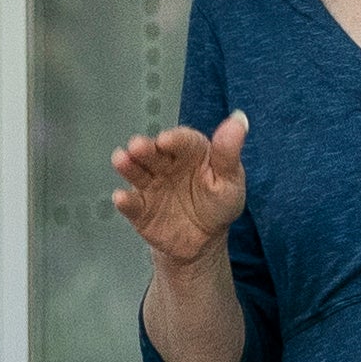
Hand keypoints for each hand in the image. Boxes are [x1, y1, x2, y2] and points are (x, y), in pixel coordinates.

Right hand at [108, 112, 251, 268]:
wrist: (204, 242)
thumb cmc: (218, 204)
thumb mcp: (231, 181)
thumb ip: (229, 152)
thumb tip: (239, 119)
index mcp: (190, 152)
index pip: (182, 141)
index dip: (174, 139)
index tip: (166, 140)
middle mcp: (166, 164)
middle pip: (153, 153)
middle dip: (144, 148)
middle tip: (137, 146)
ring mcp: (150, 185)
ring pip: (137, 172)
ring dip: (128, 165)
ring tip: (121, 160)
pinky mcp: (140, 208)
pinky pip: (131, 204)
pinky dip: (125, 201)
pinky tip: (122, 198)